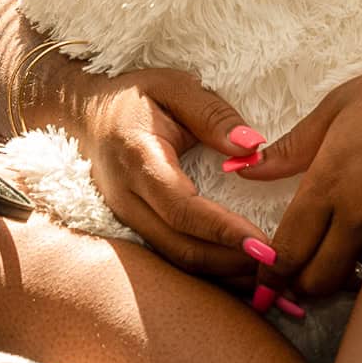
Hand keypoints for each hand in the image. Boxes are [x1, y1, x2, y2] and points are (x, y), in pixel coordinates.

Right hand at [84, 68, 268, 285]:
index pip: (182, 208)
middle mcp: (128, 200)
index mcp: (139, 161)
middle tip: (278, 265)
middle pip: (180, 247)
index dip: (223, 231)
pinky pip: (172, 257)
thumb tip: (252, 147)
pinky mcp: (135, 229)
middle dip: (230, 262)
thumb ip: (213, 114)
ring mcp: (127, 220)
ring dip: (222, 274)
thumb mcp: (174, 86)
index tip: (263, 243)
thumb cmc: (133, 97)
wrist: (83, 115)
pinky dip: (208, 270)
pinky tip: (239, 272)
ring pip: (176, 260)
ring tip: (268, 276)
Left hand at [237, 56, 361, 298]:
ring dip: (340, 275)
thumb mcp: (338, 107)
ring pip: (353, 278)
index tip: (264, 269)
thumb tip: (242, 167)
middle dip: (300, 283)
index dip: (269, 269)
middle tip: (297, 268)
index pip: (287, 249)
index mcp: (329, 181)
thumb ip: (290, 147)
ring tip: (335, 254)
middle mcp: (359, 214)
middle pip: (316, 281)